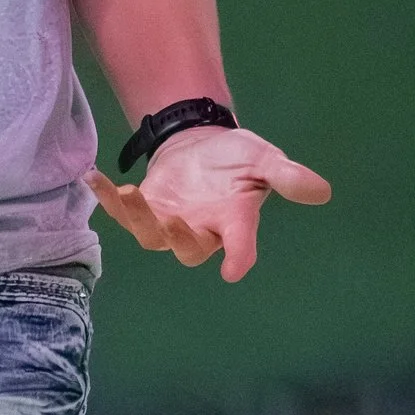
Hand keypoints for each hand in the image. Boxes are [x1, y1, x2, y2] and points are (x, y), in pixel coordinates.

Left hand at [87, 125, 332, 283]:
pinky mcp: (144, 208)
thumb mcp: (264, 159)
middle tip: (173, 220)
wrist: (201, 144)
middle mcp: (200, 230)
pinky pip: (122, 212)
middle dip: (178, 238)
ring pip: (151, 236)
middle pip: (187, 249)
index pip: (240, 246)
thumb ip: (287, 176)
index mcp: (234, 222)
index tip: (234, 270)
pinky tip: (92, 177)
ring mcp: (169, 222)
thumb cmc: (236, 159)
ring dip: (137, 219)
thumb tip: (322, 191)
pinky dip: (106, 198)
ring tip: (129, 192)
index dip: (238, 258)